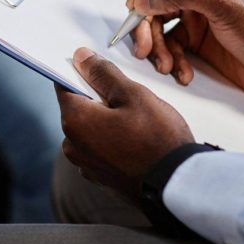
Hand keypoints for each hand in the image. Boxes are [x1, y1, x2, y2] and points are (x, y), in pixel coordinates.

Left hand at [56, 48, 193, 199]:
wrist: (179, 187)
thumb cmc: (158, 139)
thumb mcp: (133, 95)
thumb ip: (103, 74)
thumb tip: (80, 57)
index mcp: (74, 121)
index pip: (64, 86)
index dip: (82, 74)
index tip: (100, 71)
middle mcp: (72, 145)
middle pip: (79, 108)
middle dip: (99, 99)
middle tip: (129, 99)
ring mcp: (86, 164)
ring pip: (91, 129)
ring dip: (107, 121)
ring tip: (138, 123)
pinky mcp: (100, 178)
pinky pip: (100, 149)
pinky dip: (113, 141)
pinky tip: (137, 142)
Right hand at [126, 0, 243, 96]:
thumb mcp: (222, 2)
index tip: (134, 1)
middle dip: (143, 21)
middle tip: (142, 44)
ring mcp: (191, 8)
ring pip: (153, 20)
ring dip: (154, 44)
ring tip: (164, 63)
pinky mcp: (191, 33)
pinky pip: (166, 42)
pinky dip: (169, 57)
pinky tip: (181, 71)